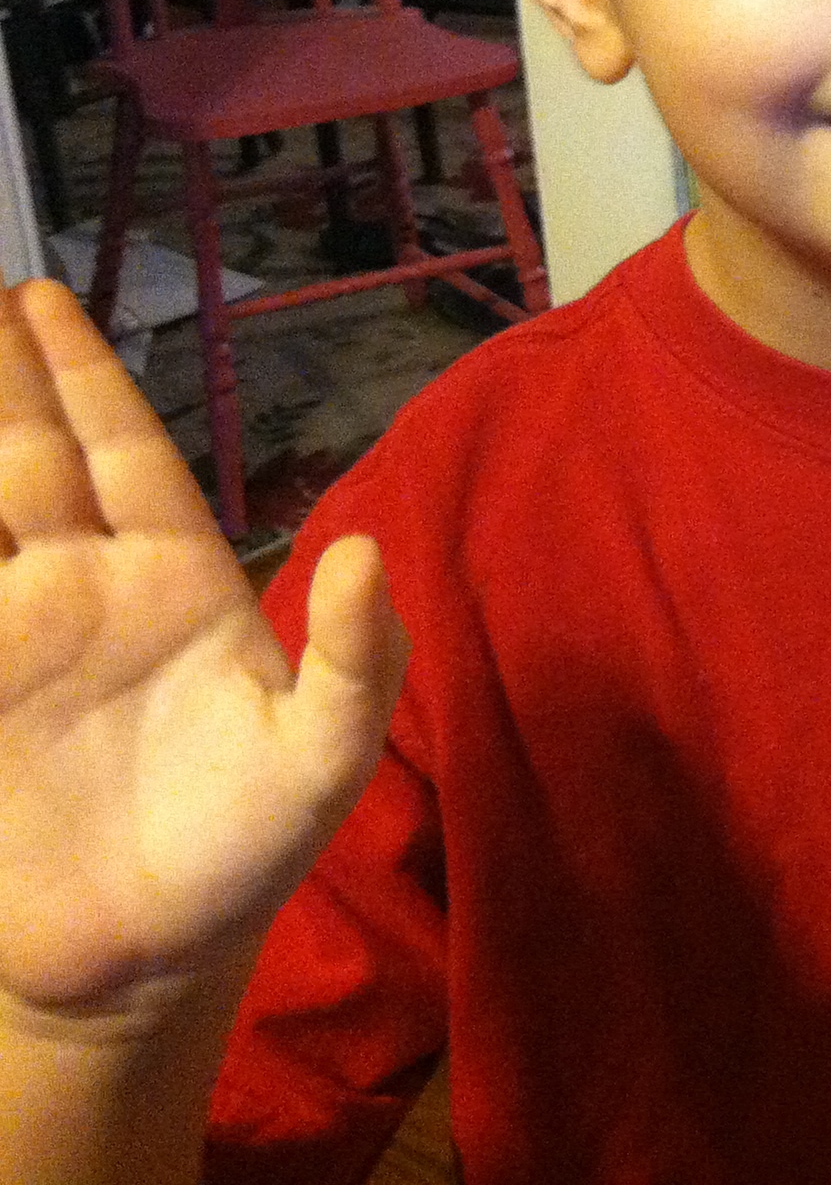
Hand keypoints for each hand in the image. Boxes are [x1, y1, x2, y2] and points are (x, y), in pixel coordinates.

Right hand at [0, 280, 406, 1030]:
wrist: (146, 963)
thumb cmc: (250, 851)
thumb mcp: (328, 757)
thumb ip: (356, 655)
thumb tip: (361, 554)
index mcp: (177, 583)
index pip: (124, 451)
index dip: (83, 378)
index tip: (38, 301)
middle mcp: (88, 594)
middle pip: (31, 458)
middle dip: (1, 380)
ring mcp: (17, 645)